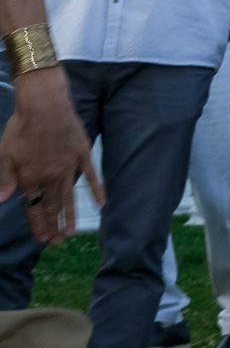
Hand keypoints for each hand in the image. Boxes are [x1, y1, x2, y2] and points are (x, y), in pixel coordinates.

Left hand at [0, 69, 96, 245]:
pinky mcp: (82, 155)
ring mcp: (69, 167)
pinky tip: (102, 203)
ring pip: (70, 196)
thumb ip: (5, 179)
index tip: (42, 239)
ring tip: (72, 231)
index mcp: (31, 178)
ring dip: (71, 215)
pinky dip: (96, 190)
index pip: (34, 207)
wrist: (45, 106)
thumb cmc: (21, 128)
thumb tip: (1, 201)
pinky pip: (91, 176)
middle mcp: (52, 177)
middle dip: (53, 225)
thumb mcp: (5, 154)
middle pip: (52, 206)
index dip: (37, 223)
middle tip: (57, 242)